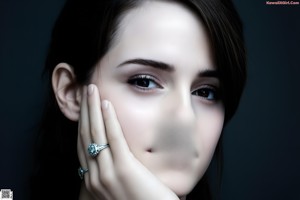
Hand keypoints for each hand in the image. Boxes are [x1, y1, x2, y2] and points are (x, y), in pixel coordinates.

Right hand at [77, 84, 178, 199]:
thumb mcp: (120, 188)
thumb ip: (113, 173)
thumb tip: (113, 155)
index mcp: (93, 180)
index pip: (83, 145)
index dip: (82, 122)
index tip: (84, 106)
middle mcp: (94, 177)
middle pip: (85, 136)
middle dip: (84, 110)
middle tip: (85, 89)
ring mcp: (107, 174)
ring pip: (95, 133)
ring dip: (92, 108)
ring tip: (91, 89)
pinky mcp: (124, 170)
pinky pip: (114, 139)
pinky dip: (108, 119)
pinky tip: (106, 102)